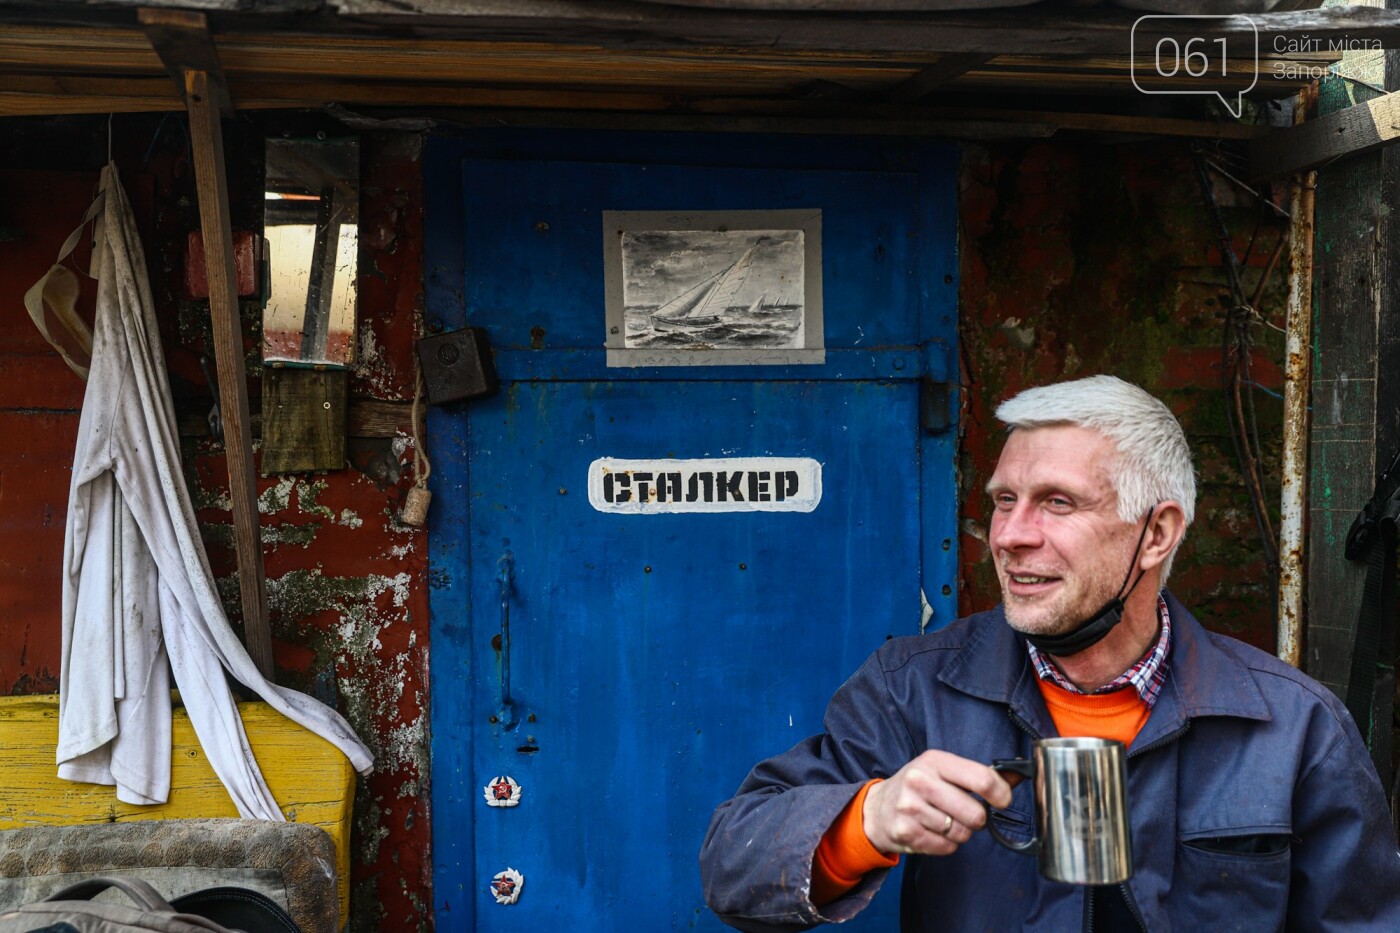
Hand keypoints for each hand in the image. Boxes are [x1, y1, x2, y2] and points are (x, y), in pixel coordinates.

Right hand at [862, 750, 1013, 856]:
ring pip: (962, 833)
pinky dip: (946, 844)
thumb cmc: (918, 787)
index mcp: (934, 760)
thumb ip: (980, 774)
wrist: (877, 808)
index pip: (981, 779)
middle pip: (975, 813)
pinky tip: (933, 832)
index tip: (1002, 800)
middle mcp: (919, 780)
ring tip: (944, 821)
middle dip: (977, 819)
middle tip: (966, 814)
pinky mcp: (906, 832)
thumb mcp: (944, 770)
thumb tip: (1019, 774)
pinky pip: (947, 848)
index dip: (1001, 794)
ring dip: (960, 832)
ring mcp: (910, 807)